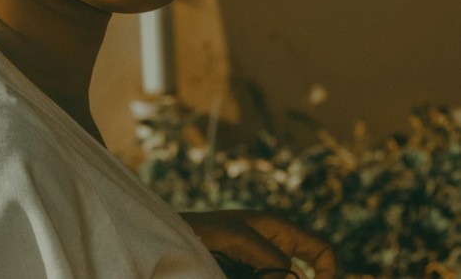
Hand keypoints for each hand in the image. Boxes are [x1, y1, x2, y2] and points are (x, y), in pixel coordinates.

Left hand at [180, 210, 335, 277]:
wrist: (174, 242)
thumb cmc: (205, 230)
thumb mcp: (241, 239)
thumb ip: (272, 260)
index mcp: (281, 231)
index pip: (323, 251)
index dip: (330, 272)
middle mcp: (277, 249)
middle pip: (306, 274)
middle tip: (269, 278)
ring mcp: (263, 266)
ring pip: (285, 277)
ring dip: (280, 277)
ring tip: (242, 273)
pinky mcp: (251, 274)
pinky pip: (269, 276)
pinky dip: (267, 278)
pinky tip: (236, 275)